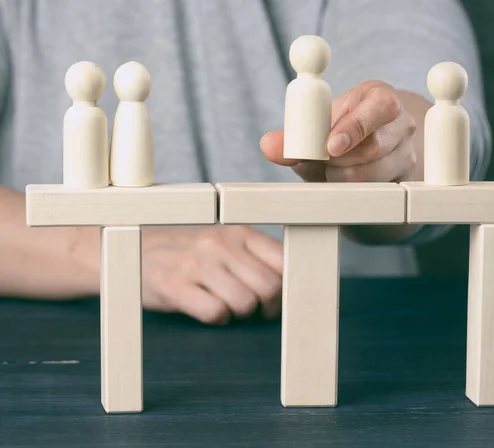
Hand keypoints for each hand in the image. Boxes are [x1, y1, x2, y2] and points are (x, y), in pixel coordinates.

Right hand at [141, 226, 282, 324]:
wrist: (133, 247)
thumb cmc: (188, 249)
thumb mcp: (224, 242)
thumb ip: (255, 256)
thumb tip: (291, 283)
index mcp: (239, 231)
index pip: (283, 261)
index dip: (287, 287)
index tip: (278, 298)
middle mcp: (220, 244)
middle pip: (269, 287)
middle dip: (266, 307)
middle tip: (255, 311)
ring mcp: (196, 263)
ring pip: (245, 303)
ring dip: (240, 314)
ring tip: (228, 307)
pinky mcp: (174, 285)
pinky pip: (215, 313)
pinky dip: (217, 319)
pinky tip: (207, 309)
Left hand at [261, 80, 417, 182]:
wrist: (363, 154)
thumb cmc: (338, 134)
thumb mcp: (317, 130)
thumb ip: (292, 138)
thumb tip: (268, 146)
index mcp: (381, 97)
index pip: (380, 106)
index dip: (354, 127)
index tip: (330, 146)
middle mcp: (402, 124)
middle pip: (376, 147)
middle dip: (340, 160)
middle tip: (323, 161)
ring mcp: (407, 154)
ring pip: (375, 175)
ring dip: (343, 177)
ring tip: (332, 170)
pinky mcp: (405, 181)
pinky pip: (380, 193)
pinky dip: (354, 193)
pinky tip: (344, 184)